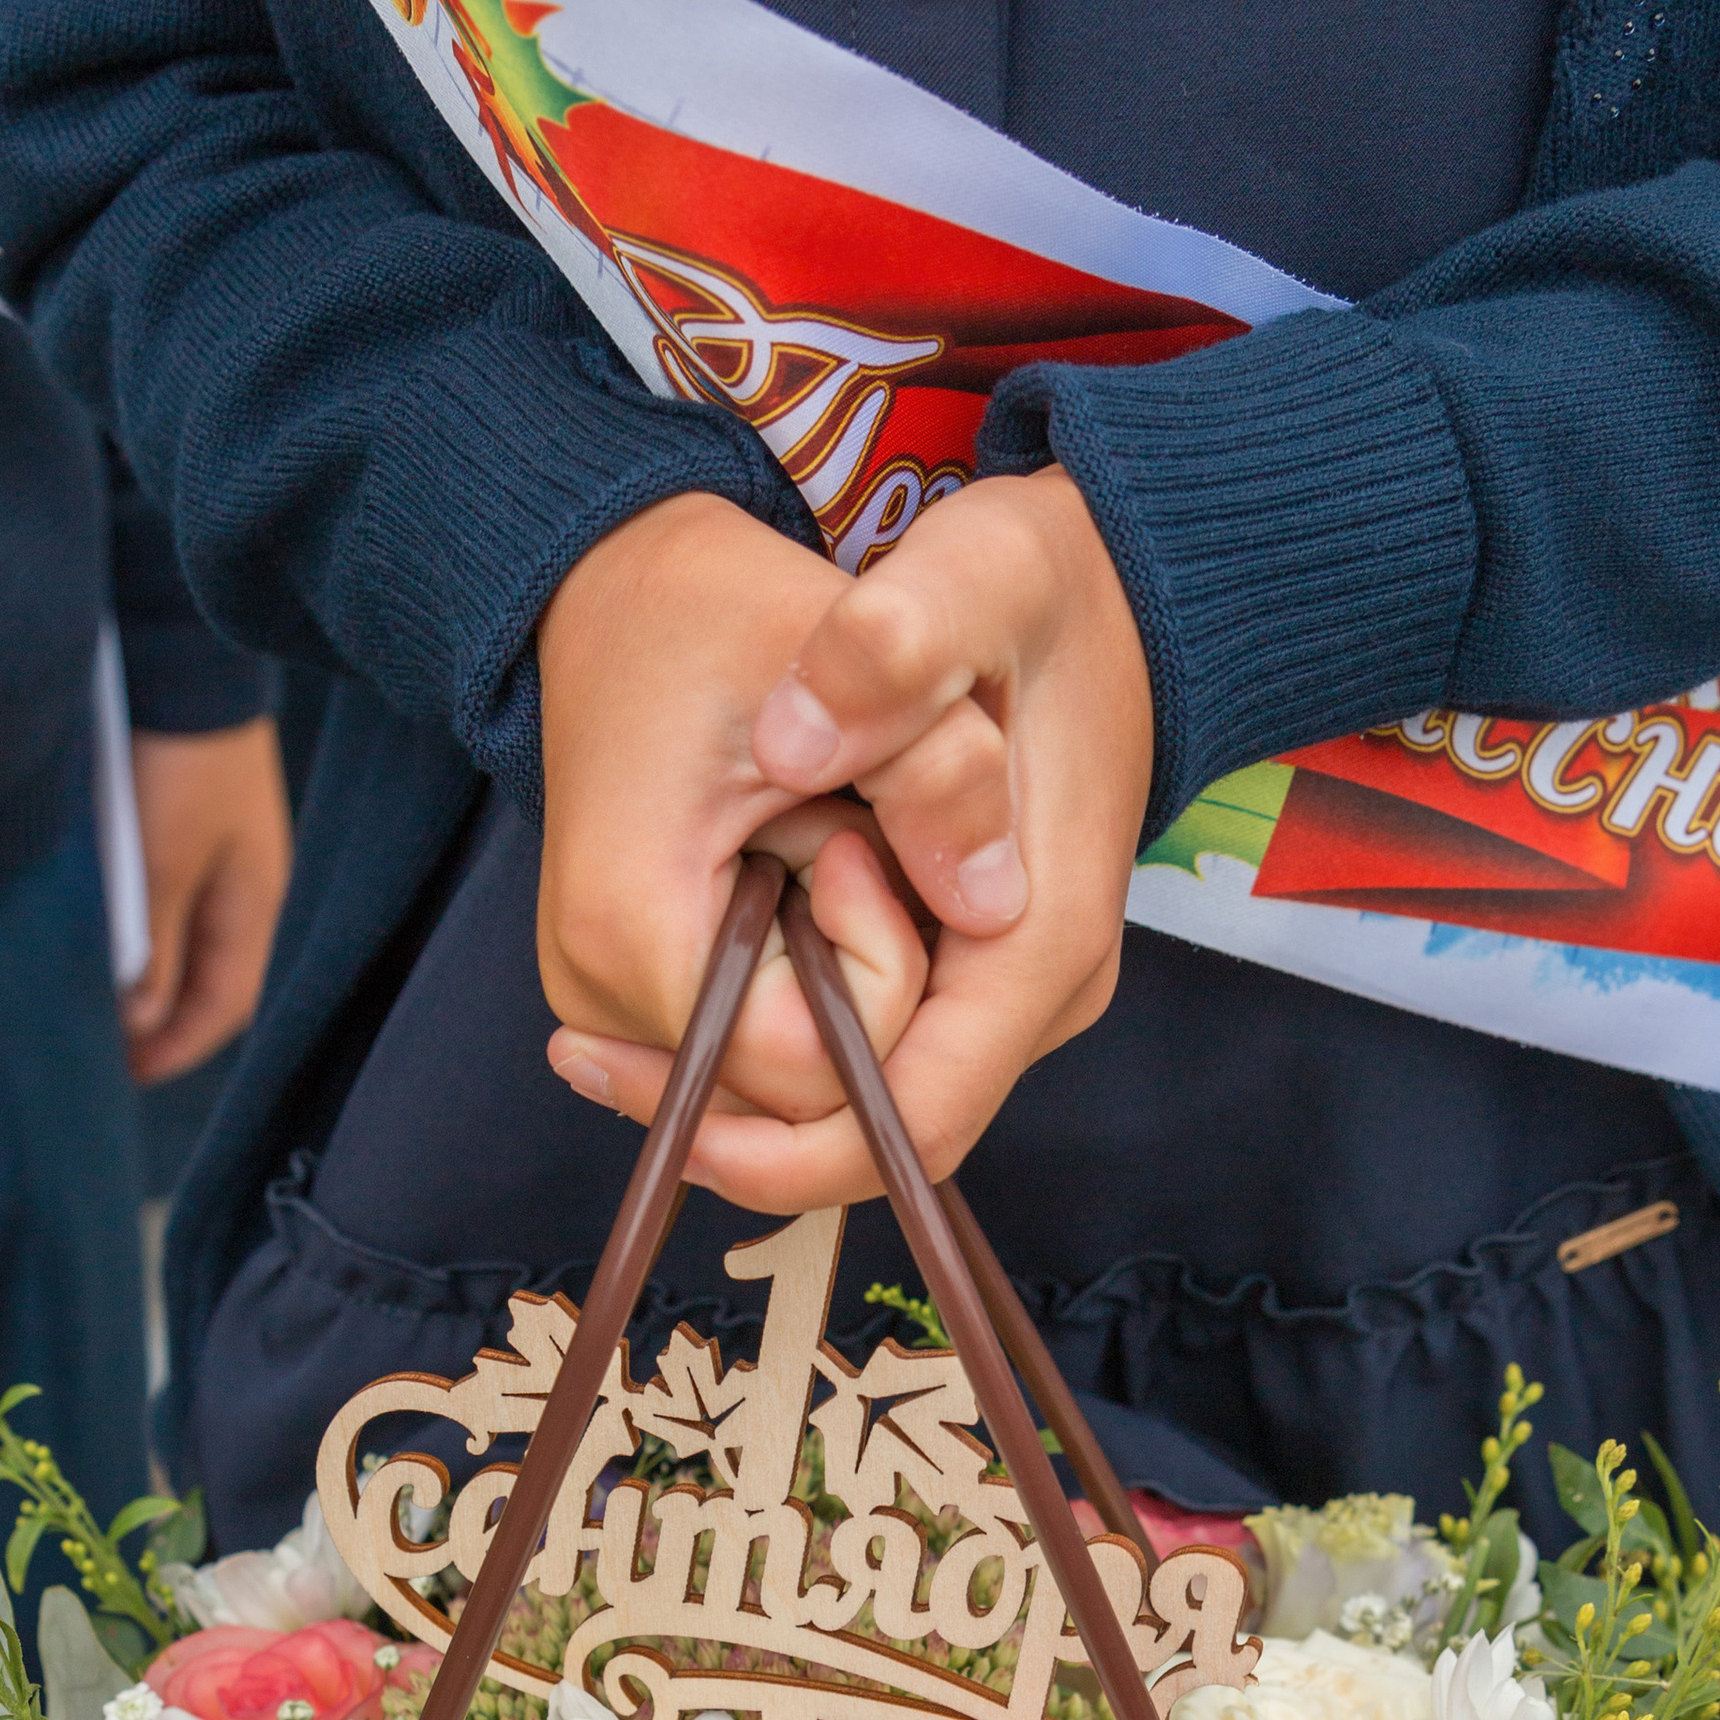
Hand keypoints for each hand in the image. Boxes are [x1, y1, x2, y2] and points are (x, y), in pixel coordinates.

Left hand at [122, 719, 292, 1083]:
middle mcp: (246, 885)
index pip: (223, 1004)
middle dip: (160, 1018)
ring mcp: (223, 851)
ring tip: (97, 992)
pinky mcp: (193, 820)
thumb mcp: (162, 862)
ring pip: (186, 939)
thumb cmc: (181, 759)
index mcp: (254, 904)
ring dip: (147, 972)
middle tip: (103, 1045)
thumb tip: (142, 1017)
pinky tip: (107, 927)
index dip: (175, 1046)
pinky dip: (142, 928)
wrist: (183, 655)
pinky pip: (172, 899)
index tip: (123, 1072)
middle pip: (207, 978)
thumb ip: (153, 945)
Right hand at [537, 494, 932, 1132]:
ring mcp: (605, 1019)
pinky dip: (813, 999)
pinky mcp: (626, 1013)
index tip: (862, 842)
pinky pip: (759, 1064)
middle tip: (848, 845)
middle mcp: (599, 1003)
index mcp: (634, 934)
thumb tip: (1001, 908)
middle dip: (870, 994)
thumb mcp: (848, 658)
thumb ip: (940, 769)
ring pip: (788, 1098)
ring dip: (845, 1000)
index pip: (813, 1066)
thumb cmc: (718, 613)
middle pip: (803, 1103)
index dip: (882, 978)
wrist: (617, 599)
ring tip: (821, 862)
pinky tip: (809, 898)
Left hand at [655, 467, 1152, 1212]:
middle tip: (593, 1057)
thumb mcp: (978, 573)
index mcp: (1038, 943)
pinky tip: (693, 970)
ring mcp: (1010, 986)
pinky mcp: (977, 961)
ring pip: (867, 1091)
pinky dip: (779, 1022)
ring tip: (623, 1022)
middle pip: (878, 1131)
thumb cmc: (1051, 584)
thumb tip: (795, 751)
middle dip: (741, 1120)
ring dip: (750, 1075)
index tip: (653, 1097)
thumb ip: (890, 655)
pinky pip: (872, 1040)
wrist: (1126, 583)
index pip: (911, 1123)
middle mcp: (1035, 993)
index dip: (779, 1146)